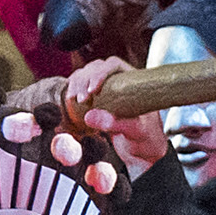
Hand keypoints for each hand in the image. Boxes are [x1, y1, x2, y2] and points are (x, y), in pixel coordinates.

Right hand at [66, 55, 171, 174]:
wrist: (142, 149)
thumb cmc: (146, 138)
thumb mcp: (134, 131)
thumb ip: (115, 124)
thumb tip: (89, 117)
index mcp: (134, 81)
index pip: (114, 65)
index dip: (100, 72)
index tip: (92, 89)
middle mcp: (120, 80)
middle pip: (97, 67)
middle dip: (84, 79)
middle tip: (80, 98)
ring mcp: (107, 88)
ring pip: (86, 75)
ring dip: (76, 83)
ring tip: (72, 99)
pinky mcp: (97, 98)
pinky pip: (82, 87)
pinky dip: (73, 90)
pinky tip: (69, 100)